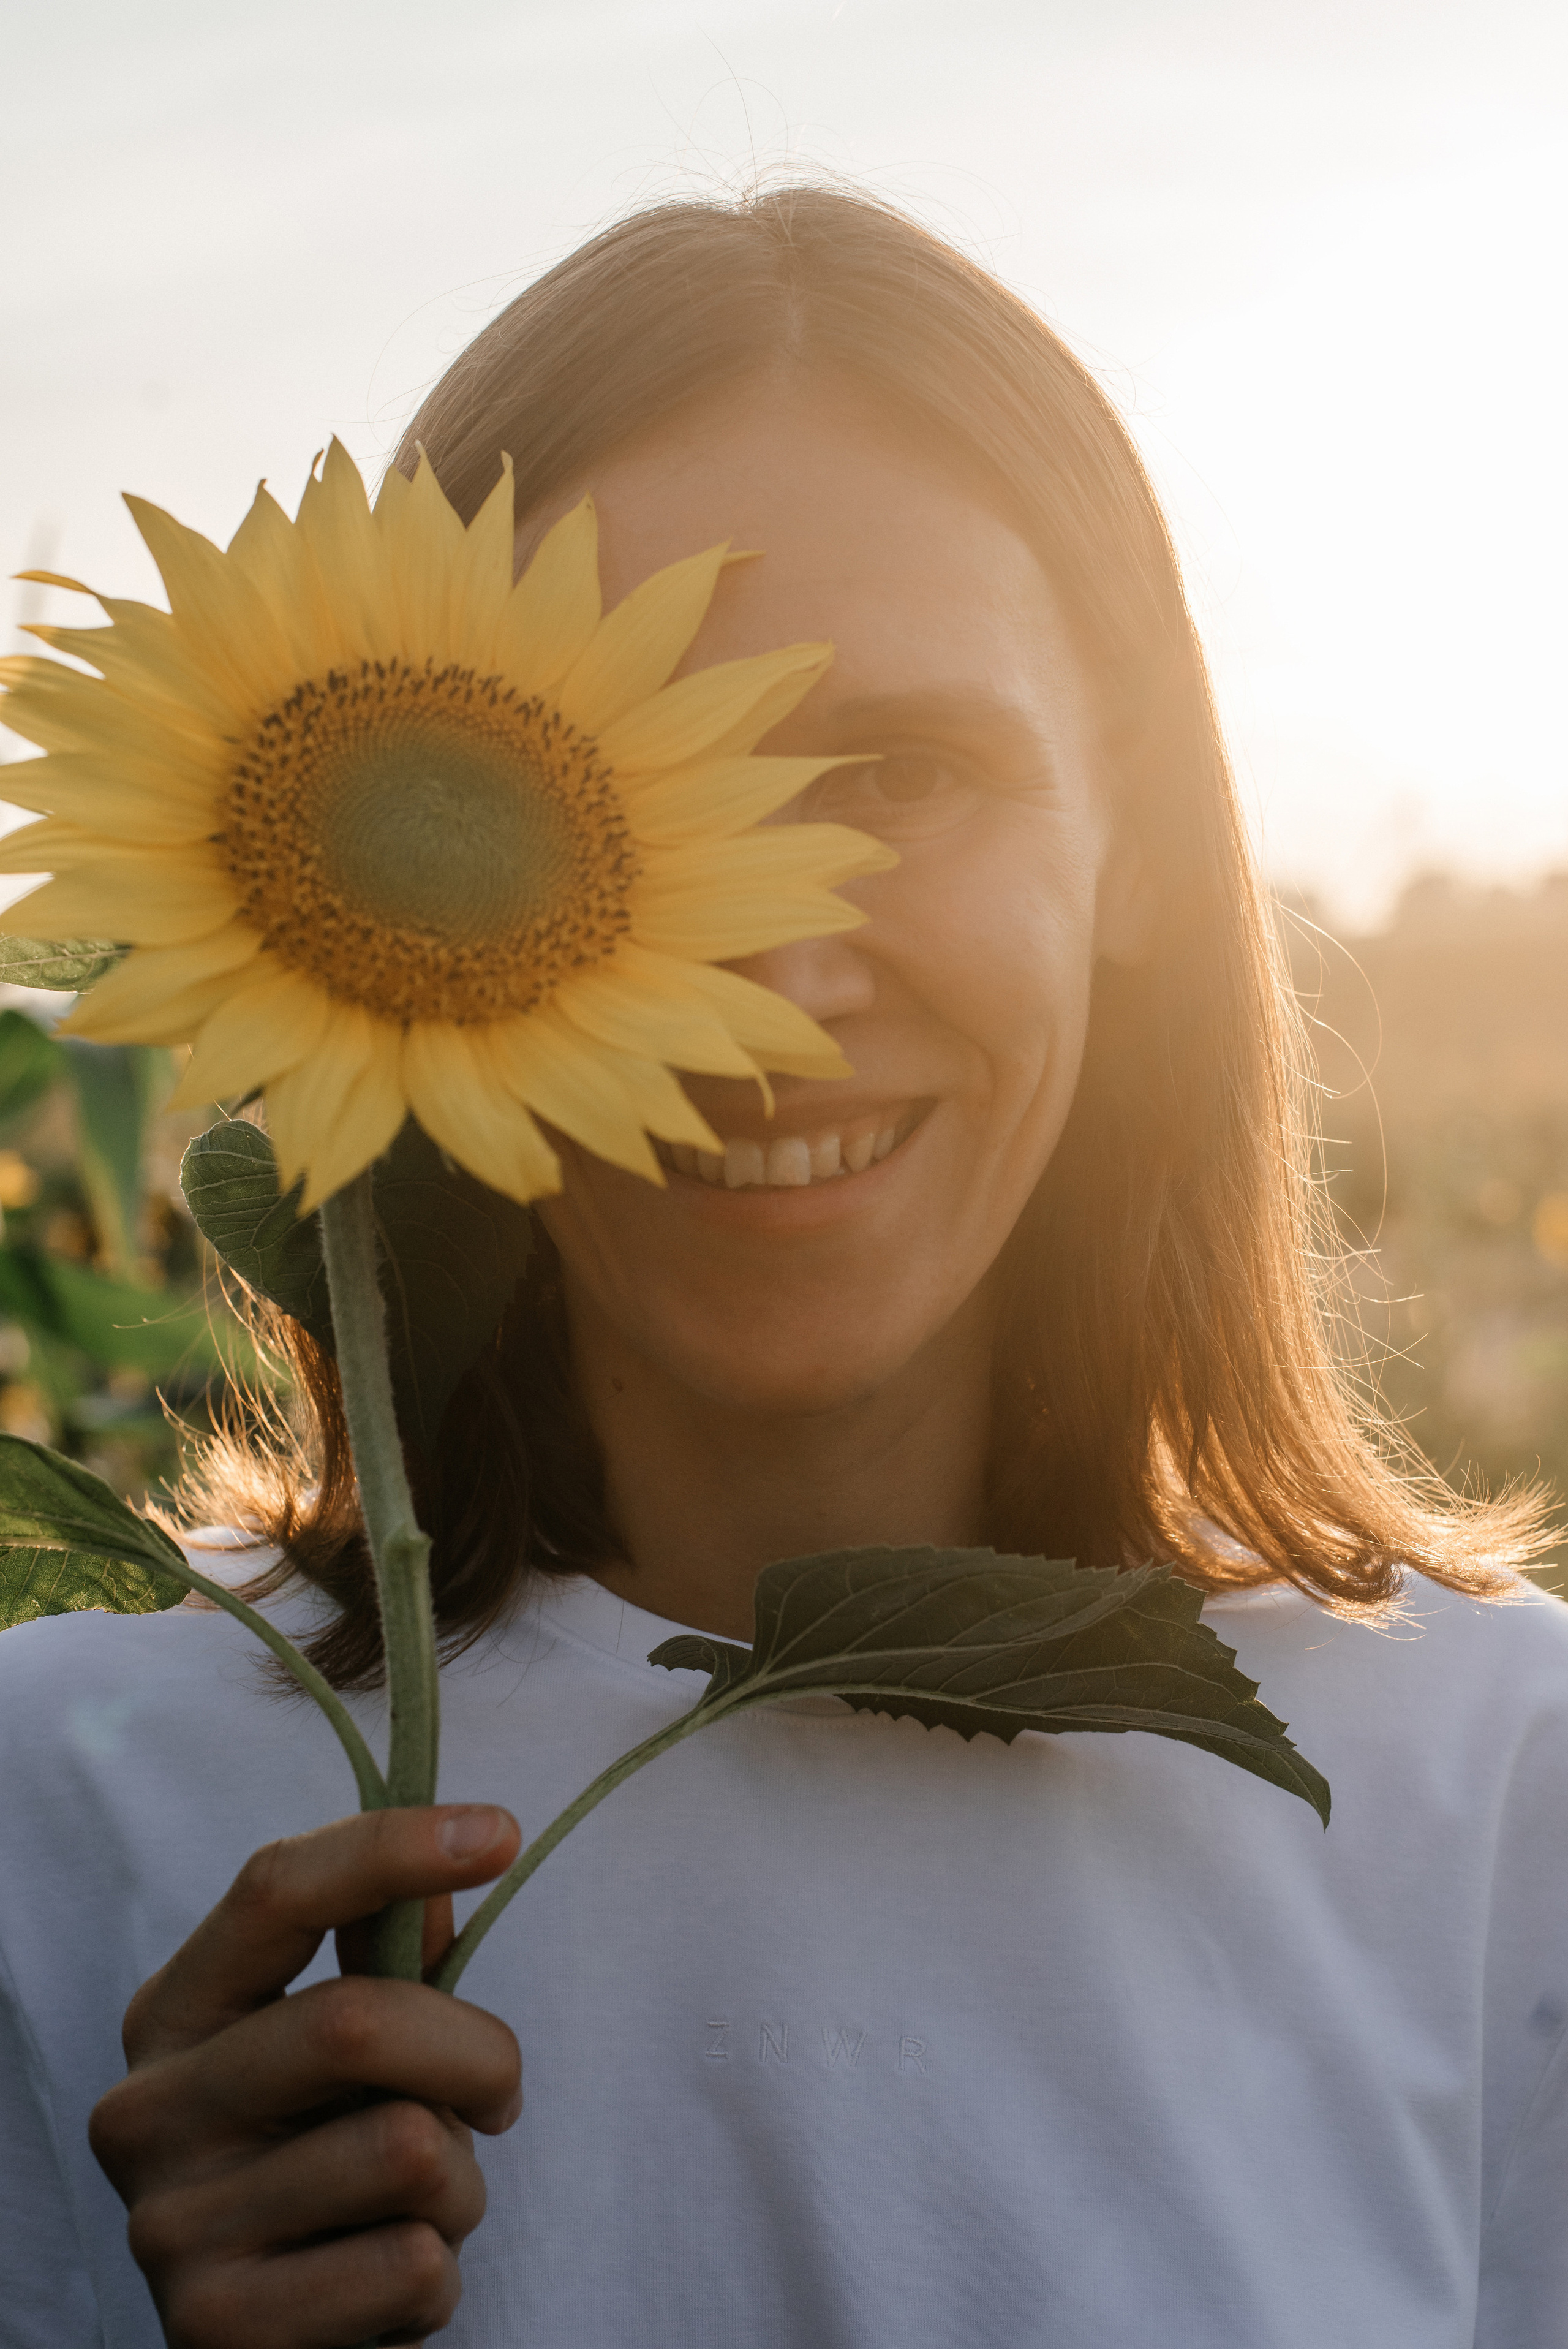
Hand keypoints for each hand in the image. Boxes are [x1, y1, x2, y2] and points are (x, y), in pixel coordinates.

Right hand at [90, 1805, 523, 2347]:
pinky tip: (385, 2286)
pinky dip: (437, 2277)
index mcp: (174, 2014)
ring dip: (461, 2185)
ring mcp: (170, 2227)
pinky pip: (411, 2266)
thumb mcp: (347, 2055)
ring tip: (416, 2211)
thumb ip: (390, 1958)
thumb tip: (449, 1864)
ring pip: (407, 2152)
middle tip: (497, 2097)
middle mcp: (146, 2111)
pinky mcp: (220, 2329)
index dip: (391, 1849)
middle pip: (358, 2019)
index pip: (276, 1889)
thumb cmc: (325, 2168)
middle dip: (476, 2053)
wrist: (283, 2346)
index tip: (501, 1830)